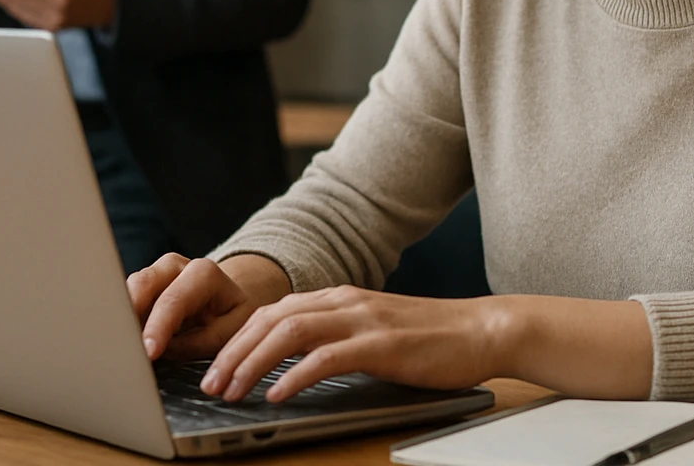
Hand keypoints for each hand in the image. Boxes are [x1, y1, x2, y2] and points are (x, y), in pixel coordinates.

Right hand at [130, 253, 291, 361]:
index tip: (148, 351)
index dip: (157, 327)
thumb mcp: (231, 330)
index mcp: (203, 273)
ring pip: (128, 290)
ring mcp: (155, 274)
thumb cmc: (231, 316)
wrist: (228, 301)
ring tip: (120, 346)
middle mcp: (175, 266)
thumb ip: (200, 341)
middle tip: (124, 348)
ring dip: (122, 318)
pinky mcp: (141, 287)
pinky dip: (121, 320)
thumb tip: (165, 350)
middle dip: (129, 316)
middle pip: (142, 284)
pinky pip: (124, 300)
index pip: (174, 300)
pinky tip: (121, 340)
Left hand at [199, 286, 506, 402]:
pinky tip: (277, 394)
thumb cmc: (431, 338)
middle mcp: (345, 302)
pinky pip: (327, 357)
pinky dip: (295, 375)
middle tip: (209, 384)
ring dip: (253, 363)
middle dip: (233, 352)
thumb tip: (291, 363)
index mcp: (340, 298)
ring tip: (231, 390)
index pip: (273, 312)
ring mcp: (363, 320)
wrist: (483, 329)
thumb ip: (336, 337)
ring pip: (290, 333)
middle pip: (271, 319)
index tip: (214, 367)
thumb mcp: (373, 330)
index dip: (237, 339)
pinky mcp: (382, 343)